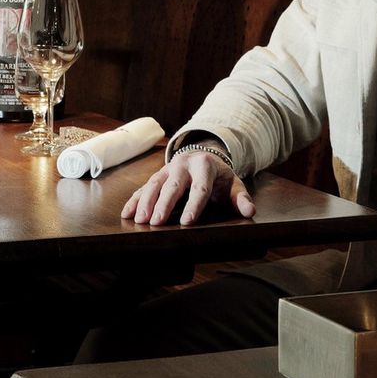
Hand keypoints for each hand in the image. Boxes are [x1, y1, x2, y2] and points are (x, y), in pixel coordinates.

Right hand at [121, 151, 255, 225]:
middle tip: (156, 222)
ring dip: (145, 202)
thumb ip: (240, 198)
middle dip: (164, 204)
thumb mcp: (233, 184)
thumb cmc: (218, 176)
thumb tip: (249, 211)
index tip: (187, 222)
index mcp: (204, 166)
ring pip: (154, 184)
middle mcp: (184, 165)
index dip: (194, 205)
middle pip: (173, 185)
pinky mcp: (158, 175)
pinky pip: (143, 187)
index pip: (200, 187)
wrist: (203, 155)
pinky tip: (127, 213)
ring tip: (140, 220)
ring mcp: (168, 169)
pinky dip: (135, 200)